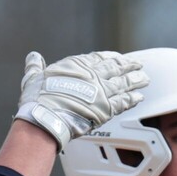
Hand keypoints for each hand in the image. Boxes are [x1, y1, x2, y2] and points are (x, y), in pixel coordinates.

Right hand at [14, 50, 148, 149]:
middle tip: (138, 65)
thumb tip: (32, 57)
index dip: (111, 57)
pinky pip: (123, 102)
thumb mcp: (33, 78)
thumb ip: (35, 66)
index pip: (99, 58)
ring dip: (135, 81)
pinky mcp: (106, 109)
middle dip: (129, 66)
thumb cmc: (38, 100)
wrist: (45, 118)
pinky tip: (138, 98)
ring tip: (144, 79)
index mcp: (77, 66)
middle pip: (116, 68)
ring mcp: (101, 92)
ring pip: (123, 83)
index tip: (118, 57)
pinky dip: (132, 99)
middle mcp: (92, 76)